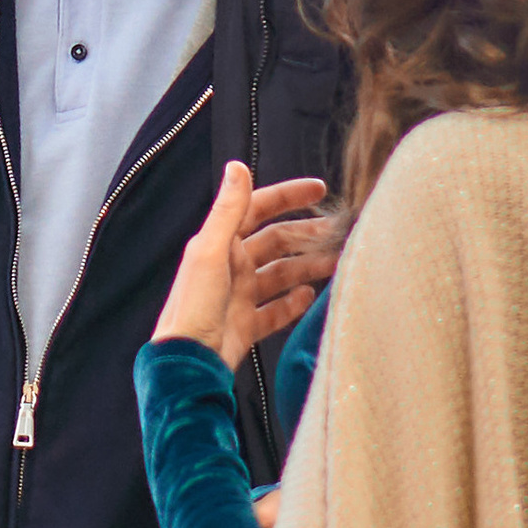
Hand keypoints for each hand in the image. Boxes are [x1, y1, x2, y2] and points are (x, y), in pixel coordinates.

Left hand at [152, 165, 341, 368]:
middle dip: (307, 235)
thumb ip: (229, 210)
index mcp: (221, 244)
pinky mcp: (248, 324)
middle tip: (340, 233)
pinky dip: (293, 303)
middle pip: (277, 242)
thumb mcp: (211, 250)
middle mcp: (232, 266)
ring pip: (281, 274)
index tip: (320, 189)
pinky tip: (309, 297)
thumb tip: (238, 166)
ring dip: (308, 267)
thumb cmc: (194, 304)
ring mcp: (241, 296)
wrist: (187, 361)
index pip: (259, 209)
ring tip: (336, 263)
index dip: (288, 197)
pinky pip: (277, 309)